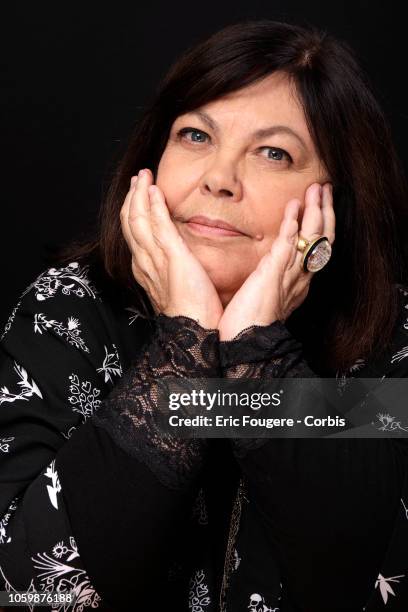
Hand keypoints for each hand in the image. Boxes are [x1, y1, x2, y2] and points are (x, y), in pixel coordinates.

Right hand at [120, 168, 223, 328]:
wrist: (197, 331)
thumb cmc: (194, 313)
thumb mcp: (179, 286)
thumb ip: (176, 269)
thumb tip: (179, 259)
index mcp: (147, 269)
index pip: (134, 234)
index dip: (134, 211)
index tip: (140, 194)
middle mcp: (145, 262)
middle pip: (130, 223)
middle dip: (132, 198)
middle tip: (138, 178)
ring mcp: (156, 259)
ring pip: (138, 220)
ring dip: (139, 195)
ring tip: (143, 176)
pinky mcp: (172, 257)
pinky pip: (158, 225)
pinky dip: (153, 205)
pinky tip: (154, 190)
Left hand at [217, 182, 334, 340]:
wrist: (243, 345)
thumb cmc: (247, 324)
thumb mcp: (265, 297)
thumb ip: (270, 277)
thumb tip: (269, 264)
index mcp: (296, 284)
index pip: (316, 249)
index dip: (321, 225)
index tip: (319, 204)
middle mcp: (298, 279)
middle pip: (322, 240)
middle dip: (325, 212)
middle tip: (324, 188)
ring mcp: (287, 277)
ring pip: (311, 239)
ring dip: (314, 211)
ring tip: (315, 189)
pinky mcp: (271, 276)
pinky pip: (287, 246)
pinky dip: (292, 225)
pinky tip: (294, 207)